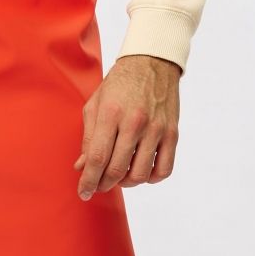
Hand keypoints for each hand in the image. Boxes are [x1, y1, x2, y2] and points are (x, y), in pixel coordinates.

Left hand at [73, 55, 180, 198]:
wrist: (152, 62)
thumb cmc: (119, 84)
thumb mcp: (95, 104)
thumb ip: (88, 137)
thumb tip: (82, 166)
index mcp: (111, 113)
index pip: (97, 157)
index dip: (88, 180)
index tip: (83, 192)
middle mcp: (134, 122)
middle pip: (117, 169)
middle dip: (103, 184)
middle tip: (98, 185)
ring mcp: (156, 129)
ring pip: (140, 174)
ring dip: (126, 183)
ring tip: (119, 177)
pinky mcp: (172, 133)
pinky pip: (164, 169)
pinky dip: (151, 178)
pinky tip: (141, 171)